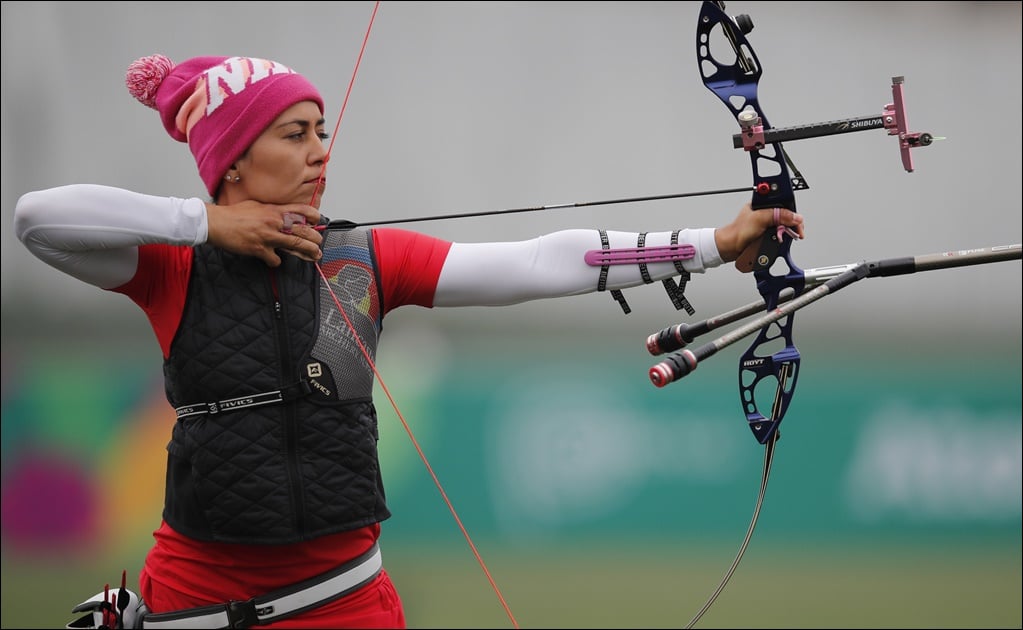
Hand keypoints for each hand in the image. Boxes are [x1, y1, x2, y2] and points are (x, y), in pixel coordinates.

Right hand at [205, 201, 322, 266]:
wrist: (216, 222)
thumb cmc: (234, 214)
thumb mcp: (257, 206)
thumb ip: (273, 211)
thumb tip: (284, 215)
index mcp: (274, 209)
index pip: (301, 210)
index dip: (313, 216)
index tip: (318, 222)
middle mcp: (274, 222)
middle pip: (303, 230)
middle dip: (315, 238)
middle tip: (319, 243)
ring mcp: (268, 236)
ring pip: (296, 244)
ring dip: (308, 251)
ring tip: (315, 256)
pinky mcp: (260, 249)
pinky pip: (275, 259)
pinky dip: (276, 262)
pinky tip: (274, 260)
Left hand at [714, 203, 804, 269]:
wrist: (730, 248)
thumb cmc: (737, 231)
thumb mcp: (759, 219)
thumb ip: (777, 215)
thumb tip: (795, 217)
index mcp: (763, 203)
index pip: (784, 203)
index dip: (793, 212)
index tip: (797, 221)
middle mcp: (766, 212)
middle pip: (787, 215)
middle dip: (792, 224)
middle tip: (796, 233)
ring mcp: (767, 223)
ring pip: (785, 226)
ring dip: (788, 233)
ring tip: (785, 238)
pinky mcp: (767, 233)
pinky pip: (780, 235)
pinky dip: (782, 239)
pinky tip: (781, 241)